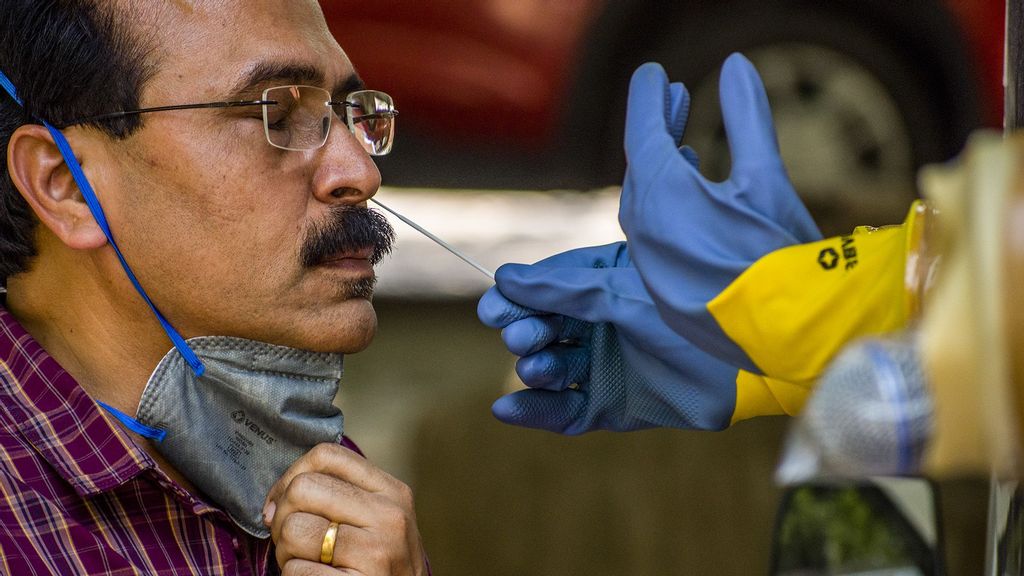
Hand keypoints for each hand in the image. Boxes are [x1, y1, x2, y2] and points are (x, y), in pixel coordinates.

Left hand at [263, 443, 425, 574]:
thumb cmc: (380, 564)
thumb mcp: (377, 519)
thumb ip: (340, 496)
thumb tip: (273, 504)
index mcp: (393, 492)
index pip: (327, 455)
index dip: (291, 476)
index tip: (283, 502)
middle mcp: (390, 516)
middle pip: (303, 488)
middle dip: (284, 517)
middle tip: (294, 540)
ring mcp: (377, 552)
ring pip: (294, 530)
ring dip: (286, 552)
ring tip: (307, 562)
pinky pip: (295, 570)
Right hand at [478, 242, 744, 432]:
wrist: (751, 364)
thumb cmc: (695, 314)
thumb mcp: (623, 293)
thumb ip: (565, 289)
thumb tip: (505, 278)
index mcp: (606, 281)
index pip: (548, 285)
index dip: (518, 296)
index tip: (493, 306)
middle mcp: (602, 321)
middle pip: (545, 326)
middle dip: (528, 330)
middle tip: (521, 335)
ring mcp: (608, 364)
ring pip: (553, 368)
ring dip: (536, 367)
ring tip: (537, 366)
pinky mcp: (614, 405)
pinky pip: (566, 410)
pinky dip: (537, 411)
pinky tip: (508, 408)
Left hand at [618, 54, 820, 372]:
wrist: (792, 339)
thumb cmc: (783, 256)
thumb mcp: (767, 180)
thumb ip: (747, 120)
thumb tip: (736, 66)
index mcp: (661, 196)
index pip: (643, 132)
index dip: (649, 99)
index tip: (654, 75)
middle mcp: (643, 231)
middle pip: (641, 167)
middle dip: (658, 129)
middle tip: (676, 97)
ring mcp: (648, 265)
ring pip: (645, 204)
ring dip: (662, 169)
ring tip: (685, 143)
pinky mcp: (663, 292)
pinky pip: (652, 237)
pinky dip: (665, 208)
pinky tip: (688, 200)